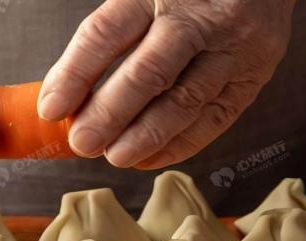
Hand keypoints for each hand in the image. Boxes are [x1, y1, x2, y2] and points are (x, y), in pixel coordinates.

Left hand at [38, 0, 293, 168]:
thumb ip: (113, 31)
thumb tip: (67, 93)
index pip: (107, 34)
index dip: (75, 74)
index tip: (51, 109)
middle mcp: (200, 16)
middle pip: (148, 73)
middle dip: (109, 114)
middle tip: (83, 143)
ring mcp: (232, 48)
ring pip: (184, 102)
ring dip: (145, 137)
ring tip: (114, 157)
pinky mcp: (253, 76)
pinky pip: (214, 120)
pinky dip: (179, 145)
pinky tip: (149, 158)